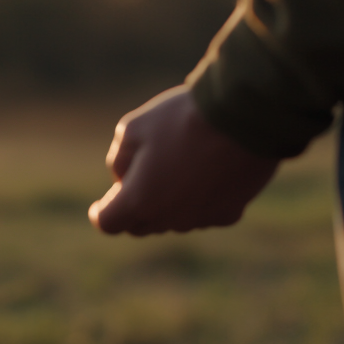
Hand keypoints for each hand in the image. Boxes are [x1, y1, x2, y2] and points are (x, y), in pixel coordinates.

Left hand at [89, 86, 279, 235]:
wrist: (243, 118)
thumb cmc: (181, 119)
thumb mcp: (133, 128)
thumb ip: (119, 158)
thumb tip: (122, 178)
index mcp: (138, 200)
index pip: (108, 223)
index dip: (102, 214)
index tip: (100, 207)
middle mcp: (168, 219)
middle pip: (140, 225)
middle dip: (133, 210)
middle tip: (136, 184)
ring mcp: (200, 220)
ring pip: (173, 221)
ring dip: (166, 205)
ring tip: (173, 171)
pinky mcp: (229, 214)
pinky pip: (204, 214)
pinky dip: (198, 202)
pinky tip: (205, 177)